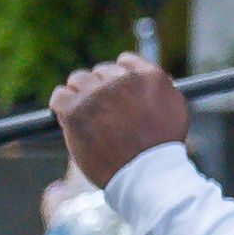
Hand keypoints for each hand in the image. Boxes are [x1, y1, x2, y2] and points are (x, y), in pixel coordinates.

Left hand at [48, 52, 191, 182]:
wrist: (146, 173)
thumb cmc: (160, 149)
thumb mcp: (173, 110)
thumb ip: (159, 89)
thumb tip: (141, 79)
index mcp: (149, 76)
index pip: (124, 61)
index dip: (117, 77)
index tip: (115, 93)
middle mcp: (123, 79)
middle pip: (100, 71)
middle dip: (99, 88)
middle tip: (100, 110)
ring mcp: (98, 94)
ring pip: (78, 80)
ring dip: (78, 94)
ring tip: (84, 114)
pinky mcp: (77, 110)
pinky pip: (60, 96)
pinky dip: (60, 104)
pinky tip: (66, 116)